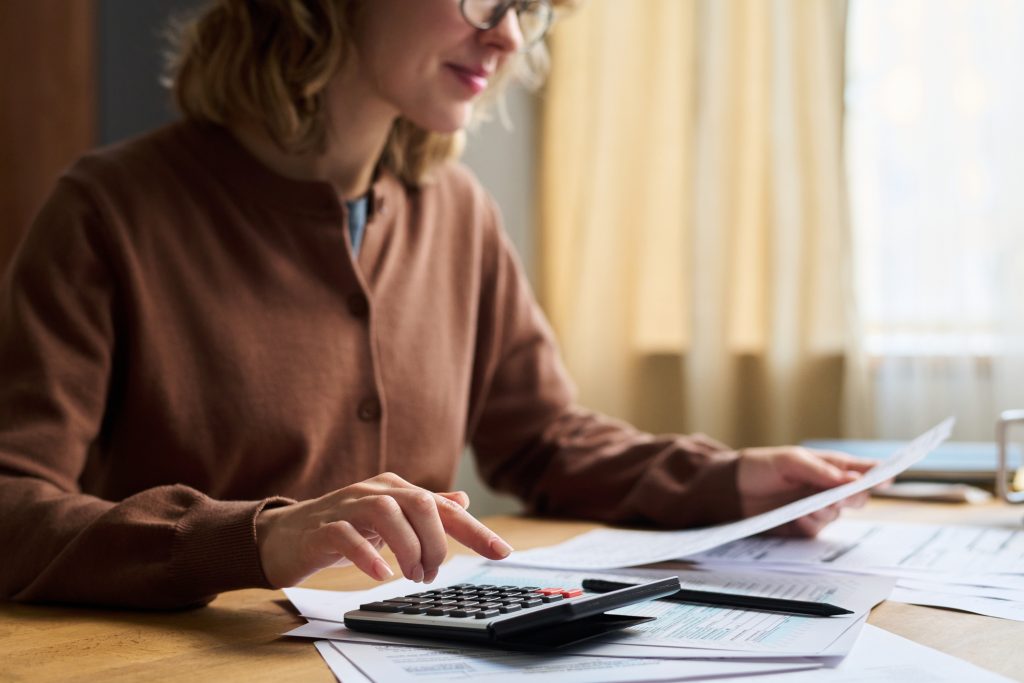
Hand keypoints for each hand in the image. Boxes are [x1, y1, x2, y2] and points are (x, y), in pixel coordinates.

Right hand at [255, 472, 512, 587]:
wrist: (284, 535)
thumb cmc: (343, 527)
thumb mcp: (389, 519)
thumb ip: (424, 511)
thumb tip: (461, 502)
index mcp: (396, 489)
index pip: (443, 507)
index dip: (475, 530)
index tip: (502, 552)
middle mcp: (374, 491)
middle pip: (420, 503)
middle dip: (435, 543)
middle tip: (429, 574)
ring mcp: (346, 506)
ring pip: (387, 513)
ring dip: (407, 548)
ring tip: (410, 575)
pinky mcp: (321, 528)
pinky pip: (347, 534)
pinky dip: (368, 554)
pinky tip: (380, 573)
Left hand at [737, 447, 875, 536]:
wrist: (733, 490)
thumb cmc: (762, 467)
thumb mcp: (789, 461)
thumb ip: (820, 470)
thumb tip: (851, 479)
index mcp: (829, 467)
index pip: (861, 469)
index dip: (879, 473)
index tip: (889, 477)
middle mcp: (828, 489)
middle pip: (857, 496)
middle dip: (852, 497)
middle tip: (838, 496)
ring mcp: (818, 508)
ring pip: (838, 514)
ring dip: (826, 510)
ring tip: (807, 505)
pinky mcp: (805, 526)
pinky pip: (818, 528)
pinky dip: (810, 523)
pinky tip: (797, 517)